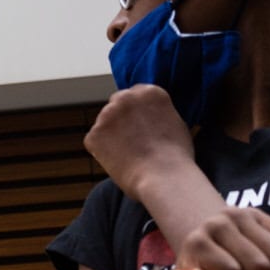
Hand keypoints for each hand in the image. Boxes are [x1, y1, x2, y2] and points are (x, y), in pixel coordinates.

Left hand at [84, 86, 196, 201]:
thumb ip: (158, 113)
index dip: (136, 112)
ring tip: (129, 155)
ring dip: (111, 135)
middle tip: (130, 140)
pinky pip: (95, 142)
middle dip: (120, 119)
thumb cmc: (176, 157)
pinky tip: (119, 162)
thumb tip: (149, 117)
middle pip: (116, 104)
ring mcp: (107, 115)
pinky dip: (102, 152)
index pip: (135, 94)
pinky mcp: (94, 134)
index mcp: (149, 92)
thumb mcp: (175, 123)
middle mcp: (126, 97)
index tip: (139, 125)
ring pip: (104, 123)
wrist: (164, 177)